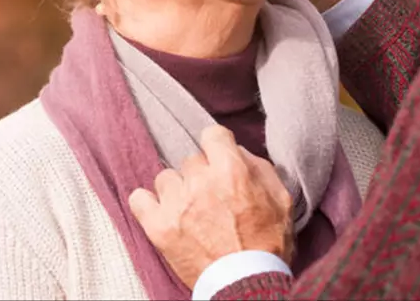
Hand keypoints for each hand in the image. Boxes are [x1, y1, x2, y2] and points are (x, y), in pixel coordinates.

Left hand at [129, 126, 294, 288]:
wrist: (247, 286)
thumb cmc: (268, 246)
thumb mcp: (281, 200)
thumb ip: (260, 168)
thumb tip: (238, 152)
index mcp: (231, 170)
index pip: (212, 134)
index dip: (217, 147)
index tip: (219, 159)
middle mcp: (201, 181)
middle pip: (191, 160)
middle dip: (201, 176)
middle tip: (212, 199)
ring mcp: (176, 203)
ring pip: (166, 178)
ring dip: (177, 191)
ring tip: (190, 212)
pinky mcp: (158, 227)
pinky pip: (138, 199)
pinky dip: (147, 204)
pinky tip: (161, 213)